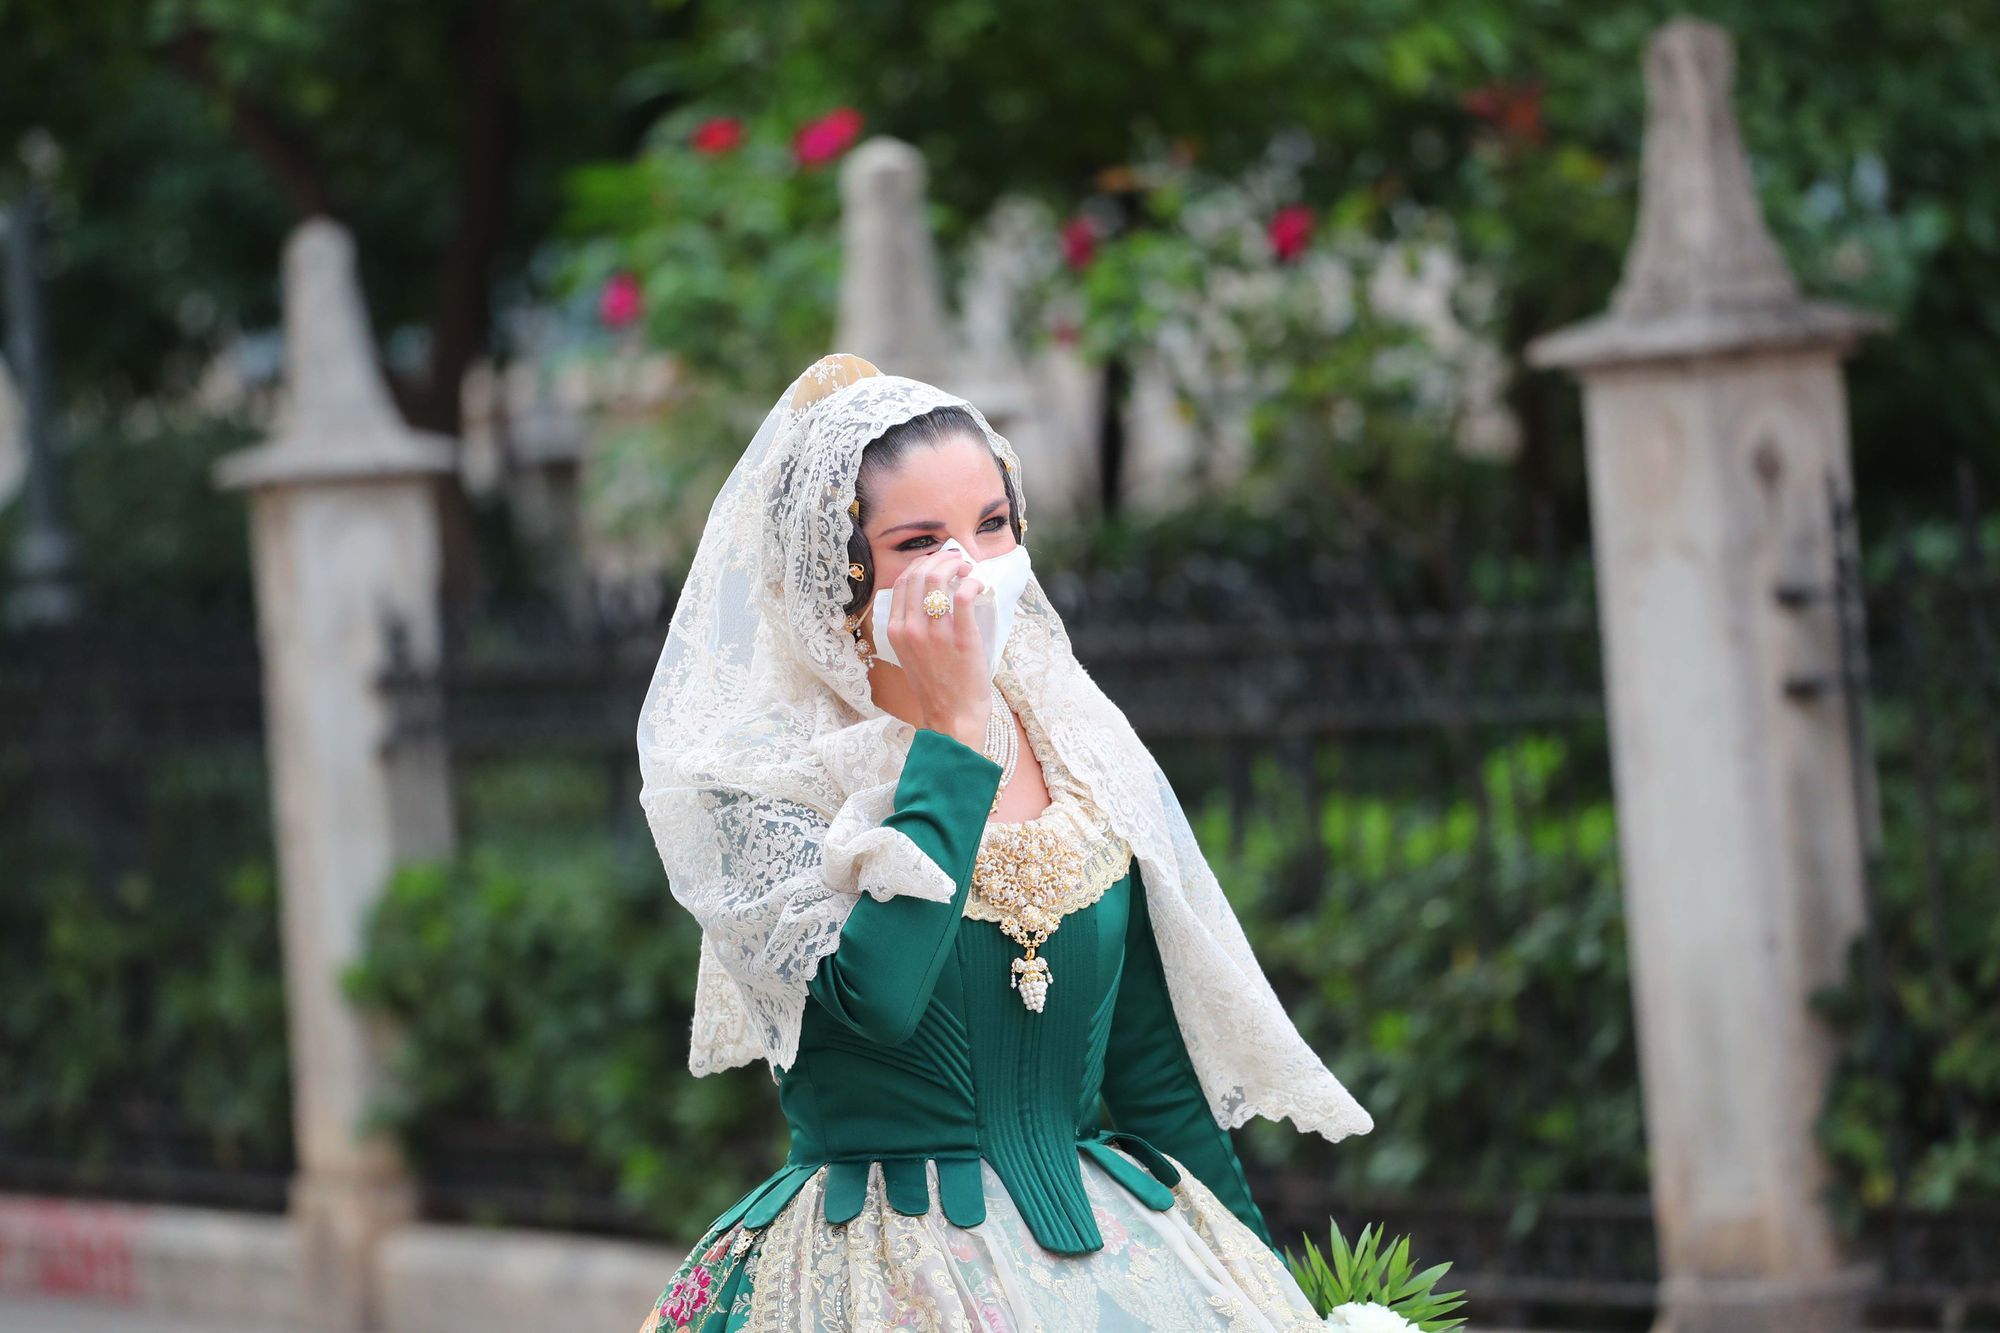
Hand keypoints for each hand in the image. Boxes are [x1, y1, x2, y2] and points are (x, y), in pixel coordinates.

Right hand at [884, 544, 988, 749]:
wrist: (952, 717)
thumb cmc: (936, 687)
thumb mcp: (910, 654)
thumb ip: (912, 628)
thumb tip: (929, 596)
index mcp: (895, 631)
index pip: (901, 582)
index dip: (921, 565)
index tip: (936, 563)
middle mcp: (910, 629)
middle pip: (919, 575)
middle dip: (939, 559)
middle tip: (956, 560)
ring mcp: (934, 633)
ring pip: (938, 580)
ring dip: (955, 566)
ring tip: (967, 569)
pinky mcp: (961, 637)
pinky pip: (963, 595)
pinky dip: (972, 582)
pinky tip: (978, 585)